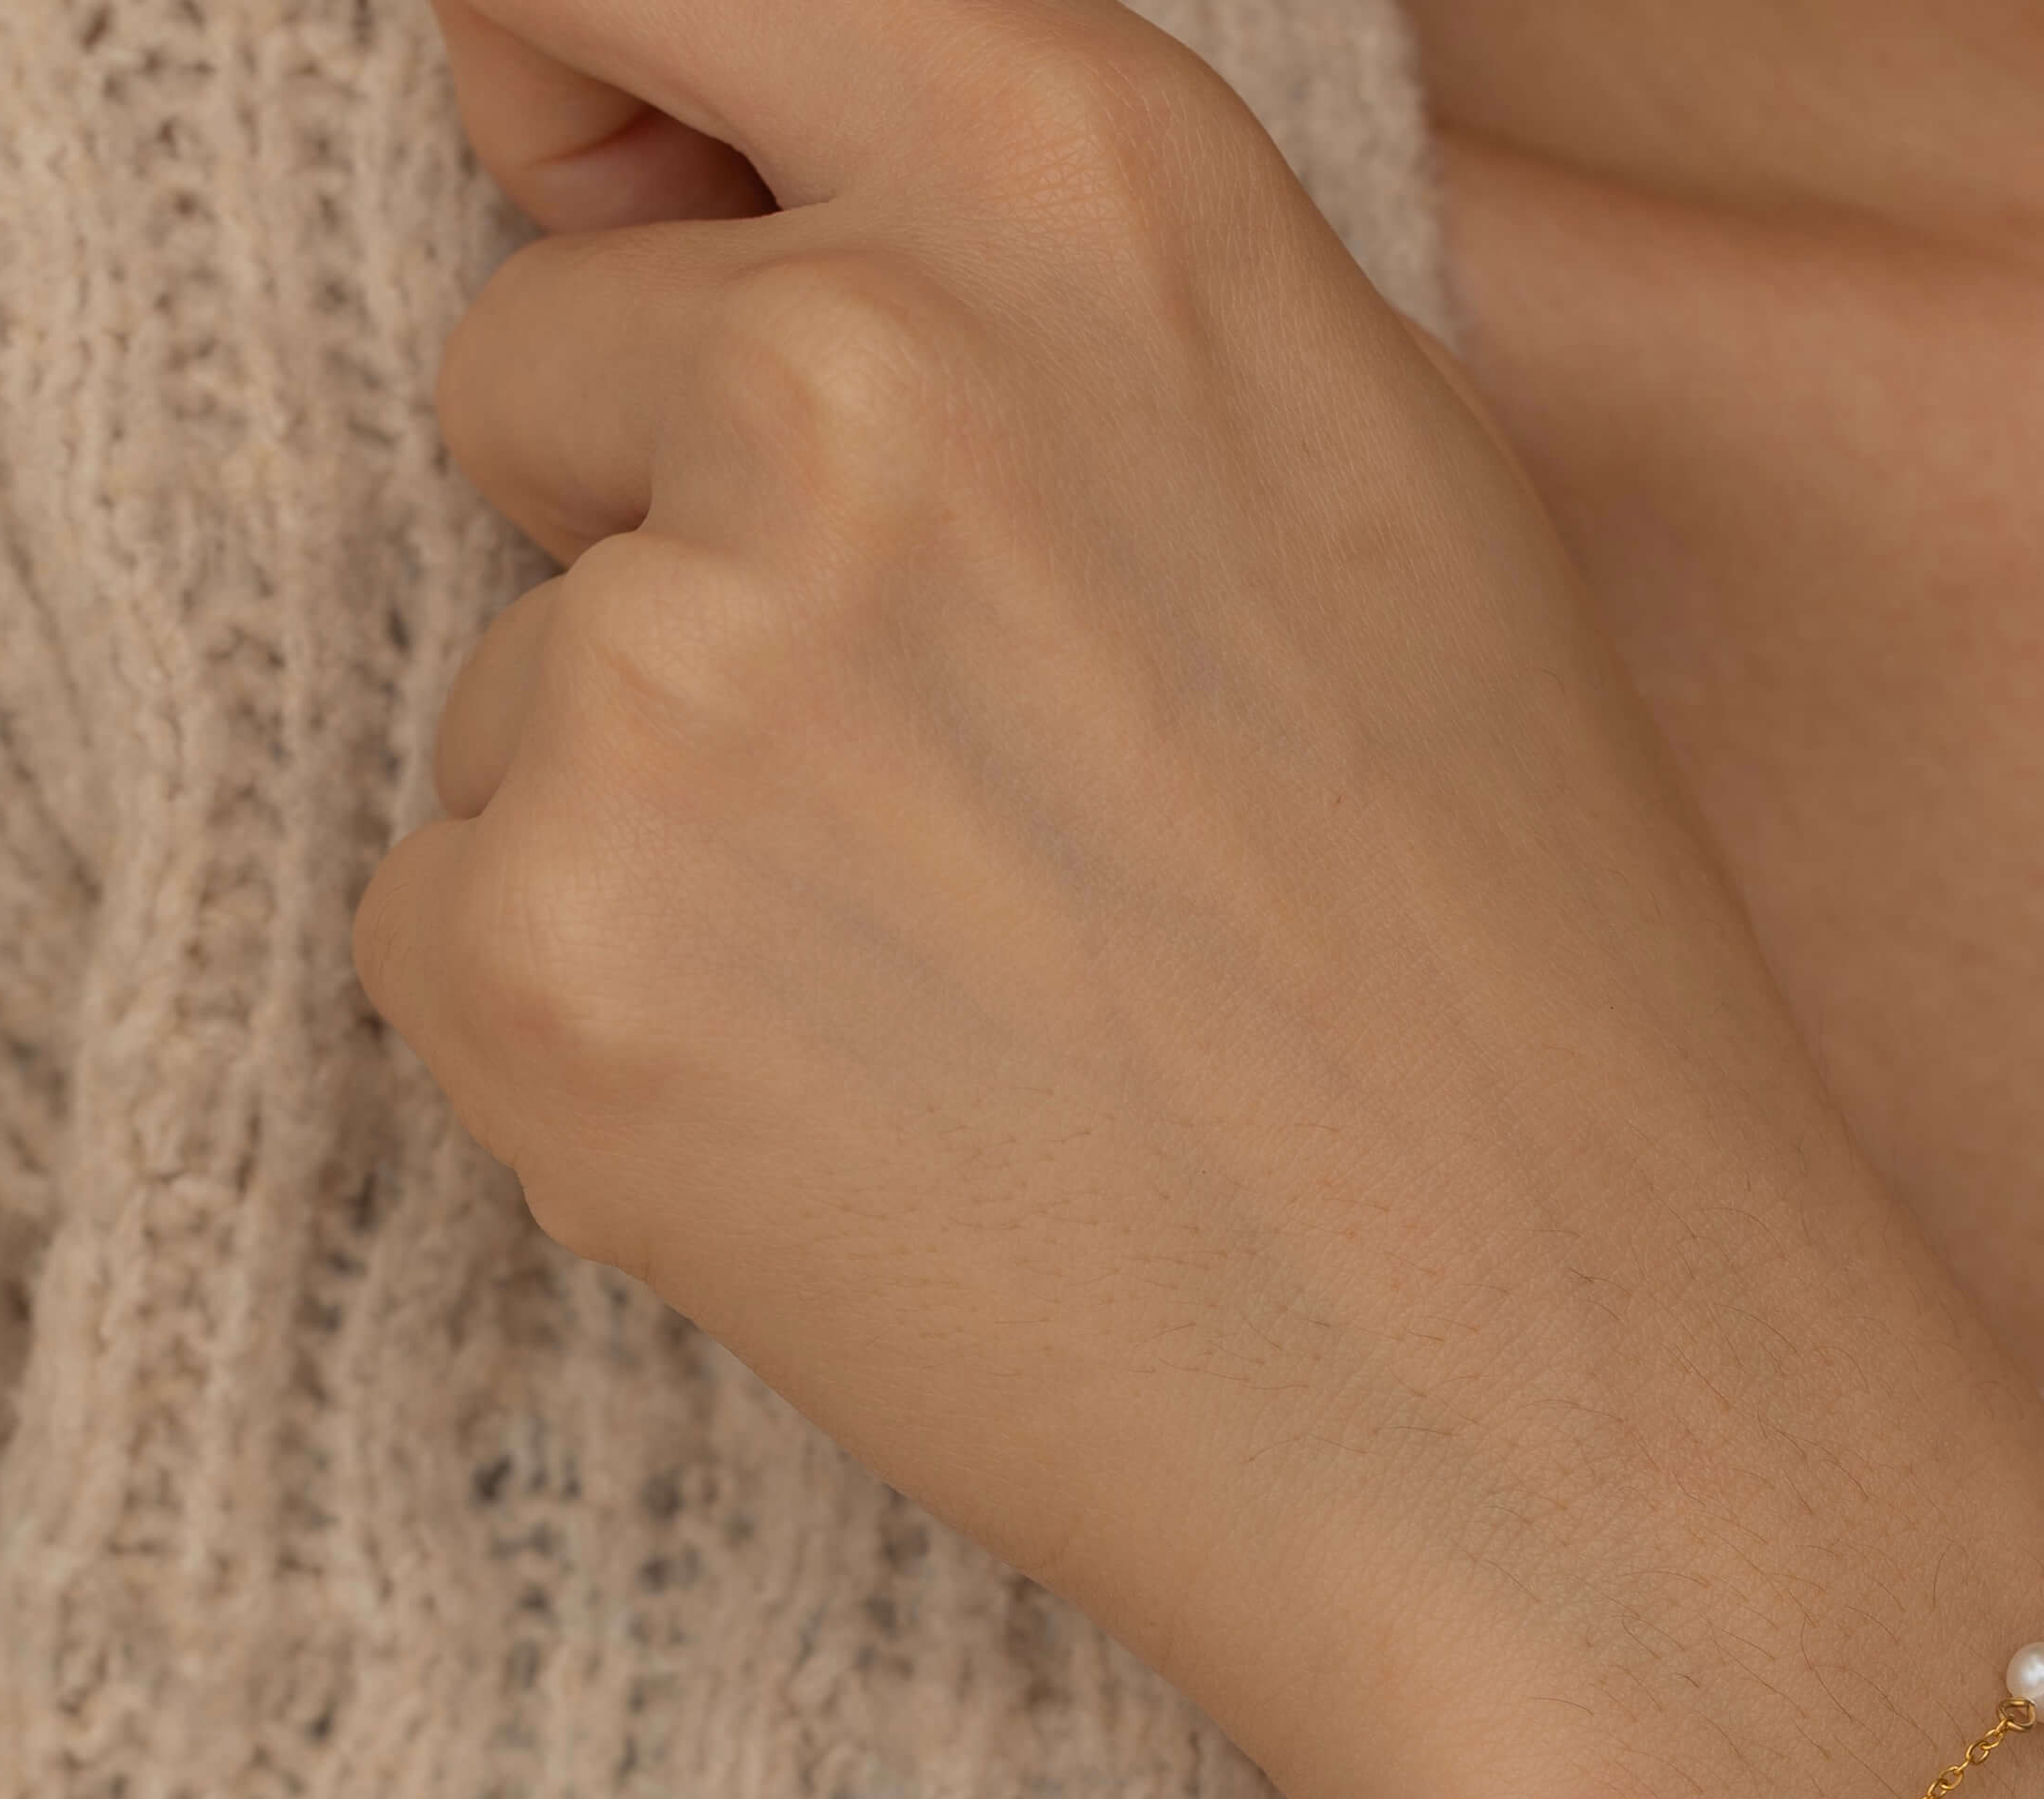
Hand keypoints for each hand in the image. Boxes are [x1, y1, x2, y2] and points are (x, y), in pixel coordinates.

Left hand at [375, 0, 2043, 1798]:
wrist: (1584, 1420)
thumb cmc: (1534, 1007)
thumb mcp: (1367, 511)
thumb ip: (1055, 326)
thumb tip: (735, 263)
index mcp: (1099, 188)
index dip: (605, 133)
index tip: (609, 229)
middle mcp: (862, 365)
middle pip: (536, 370)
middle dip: (677, 561)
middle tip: (973, 823)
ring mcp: (686, 665)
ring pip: (512, 694)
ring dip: (669, 842)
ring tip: (978, 1032)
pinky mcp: (556, 950)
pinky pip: (459, 930)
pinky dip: (611, 1048)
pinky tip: (881, 1156)